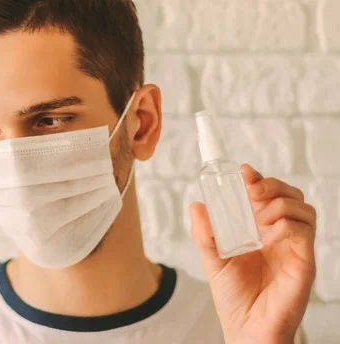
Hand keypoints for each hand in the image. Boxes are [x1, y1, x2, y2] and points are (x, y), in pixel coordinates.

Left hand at [189, 164, 315, 343]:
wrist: (245, 328)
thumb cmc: (233, 296)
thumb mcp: (212, 259)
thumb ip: (205, 233)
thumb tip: (197, 205)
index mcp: (261, 230)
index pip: (268, 195)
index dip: (259, 179)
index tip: (242, 172)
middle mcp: (280, 235)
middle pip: (290, 195)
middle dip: (272, 184)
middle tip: (251, 189)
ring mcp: (294, 248)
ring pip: (303, 209)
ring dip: (280, 202)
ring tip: (259, 214)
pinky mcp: (303, 263)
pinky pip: (304, 233)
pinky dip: (286, 225)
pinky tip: (268, 234)